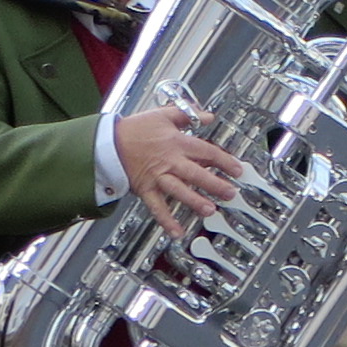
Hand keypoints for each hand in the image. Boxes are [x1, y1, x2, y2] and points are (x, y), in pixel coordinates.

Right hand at [115, 104, 247, 230]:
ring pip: (180, 191)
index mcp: (176, 143)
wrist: (108, 143)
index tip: (237, 169)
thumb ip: (187, 115)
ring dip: (195, 201)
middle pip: (197, 174)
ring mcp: (158, 177)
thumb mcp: (163, 114)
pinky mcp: (146, 189)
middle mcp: (169, 162)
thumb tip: (207, 115)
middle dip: (215, 184)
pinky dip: (167, 221)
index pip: (206, 152)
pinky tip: (177, 232)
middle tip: (230, 193)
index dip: (224, 161)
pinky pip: (158, 207)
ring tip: (210, 210)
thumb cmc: (134, 129)